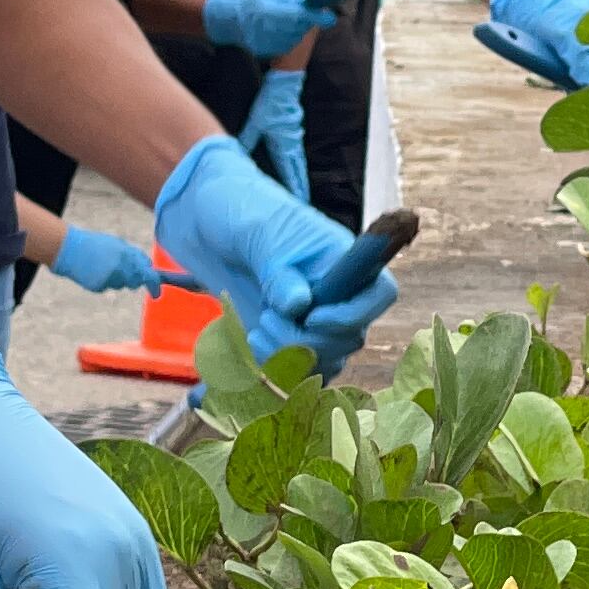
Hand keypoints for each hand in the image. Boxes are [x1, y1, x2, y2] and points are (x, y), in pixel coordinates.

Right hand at [49, 223, 158, 297]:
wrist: (69, 249)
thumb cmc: (94, 244)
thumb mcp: (117, 244)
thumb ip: (134, 255)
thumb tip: (148, 266)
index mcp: (128, 255)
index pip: (148, 275)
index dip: (154, 285)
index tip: (156, 292)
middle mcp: (121, 268)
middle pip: (134, 282)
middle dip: (132, 279)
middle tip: (121, 270)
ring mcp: (110, 279)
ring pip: (120, 285)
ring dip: (116, 278)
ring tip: (102, 265)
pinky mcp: (99, 286)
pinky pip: (107, 287)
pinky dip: (104, 281)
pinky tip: (94, 271)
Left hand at [152, 136, 400, 378]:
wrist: (208, 227)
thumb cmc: (241, 215)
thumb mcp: (257, 232)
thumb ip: (278, 268)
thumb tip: (298, 304)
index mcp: (342, 260)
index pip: (380, 294)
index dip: (354, 314)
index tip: (312, 316)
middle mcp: (338, 295)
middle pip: (349, 339)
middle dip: (305, 340)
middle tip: (267, 318)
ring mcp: (316, 322)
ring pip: (324, 362)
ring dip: (287, 358)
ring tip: (255, 332)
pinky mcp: (289, 342)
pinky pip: (297, 373)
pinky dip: (273, 370)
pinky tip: (249, 350)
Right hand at [201, 0, 337, 58]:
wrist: (229, 21)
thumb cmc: (250, 3)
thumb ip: (289, 0)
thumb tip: (310, 2)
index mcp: (270, 11)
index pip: (299, 16)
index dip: (316, 17)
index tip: (330, 17)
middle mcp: (270, 29)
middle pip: (300, 28)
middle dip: (307, 21)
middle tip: (305, 13)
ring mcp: (268, 43)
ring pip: (295, 38)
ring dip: (298, 30)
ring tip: (287, 21)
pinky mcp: (267, 52)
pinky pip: (286, 45)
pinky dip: (289, 38)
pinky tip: (281, 30)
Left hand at [239, 68, 309, 198]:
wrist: (284, 84)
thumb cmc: (272, 102)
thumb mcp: (255, 122)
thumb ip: (247, 138)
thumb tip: (237, 152)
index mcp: (284, 145)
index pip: (290, 172)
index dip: (294, 187)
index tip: (298, 201)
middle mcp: (292, 145)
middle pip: (298, 172)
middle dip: (300, 188)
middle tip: (303, 204)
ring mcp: (294, 139)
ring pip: (298, 164)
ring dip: (299, 178)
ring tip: (300, 191)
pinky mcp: (292, 133)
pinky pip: (296, 155)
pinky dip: (296, 166)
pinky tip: (293, 169)